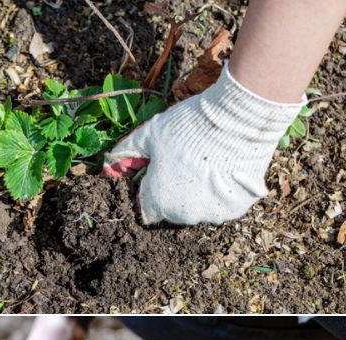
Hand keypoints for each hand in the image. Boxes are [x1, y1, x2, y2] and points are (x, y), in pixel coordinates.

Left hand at [102, 63, 303, 224]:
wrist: (237, 119)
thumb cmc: (187, 127)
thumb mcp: (149, 135)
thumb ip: (126, 153)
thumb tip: (107, 165)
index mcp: (158, 202)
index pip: (147, 208)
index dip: (152, 188)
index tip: (162, 170)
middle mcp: (184, 216)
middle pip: (174, 210)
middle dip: (175, 192)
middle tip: (186, 163)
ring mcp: (213, 214)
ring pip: (201, 208)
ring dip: (200, 193)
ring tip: (207, 164)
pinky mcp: (238, 207)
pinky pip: (225, 204)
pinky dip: (224, 192)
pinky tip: (226, 169)